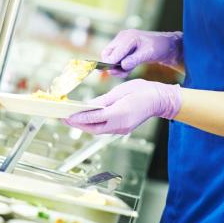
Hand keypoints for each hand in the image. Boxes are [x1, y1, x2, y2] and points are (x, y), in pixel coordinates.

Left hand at [63, 79, 181, 134]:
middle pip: (93, 129)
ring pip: (99, 131)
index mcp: (119, 114)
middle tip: (64, 119)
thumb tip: (88, 105)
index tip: (67, 116)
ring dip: (85, 126)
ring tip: (72, 120)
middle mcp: (120, 125)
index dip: (79, 117)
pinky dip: (95, 125)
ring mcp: (123, 129)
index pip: (94, 118)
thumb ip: (102, 100)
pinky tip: (87, 120)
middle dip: (78, 125)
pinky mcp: (124, 129)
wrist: (159, 99)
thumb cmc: (141, 91)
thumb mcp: (119, 91)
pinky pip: (105, 129)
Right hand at [101, 29, 182, 77]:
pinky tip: (127, 70)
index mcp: (128, 37)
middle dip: (112, 65)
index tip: (117, 72)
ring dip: (116, 67)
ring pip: (110, 57)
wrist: (165, 46)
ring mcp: (122, 43)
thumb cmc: (158, 47)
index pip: (113, 53)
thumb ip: (134, 60)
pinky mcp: (124, 49)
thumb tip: (122, 65)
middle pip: (107, 54)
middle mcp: (122, 38)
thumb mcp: (148, 54)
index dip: (112, 64)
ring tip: (126, 73)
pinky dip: (120, 66)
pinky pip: (116, 59)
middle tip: (122, 73)